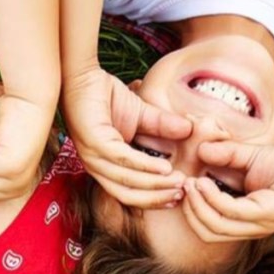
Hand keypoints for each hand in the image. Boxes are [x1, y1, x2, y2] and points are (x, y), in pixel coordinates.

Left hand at [62, 65, 189, 207]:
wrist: (84, 75)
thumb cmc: (106, 96)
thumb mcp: (141, 115)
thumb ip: (162, 126)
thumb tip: (189, 130)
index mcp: (105, 166)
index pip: (129, 193)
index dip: (154, 199)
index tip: (179, 197)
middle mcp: (96, 166)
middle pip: (128, 195)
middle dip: (156, 197)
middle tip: (182, 193)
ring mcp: (93, 156)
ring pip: (126, 181)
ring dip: (155, 185)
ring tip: (178, 181)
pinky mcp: (94, 141)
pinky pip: (122, 159)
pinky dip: (145, 166)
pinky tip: (164, 168)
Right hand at [181, 140, 273, 241]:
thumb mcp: (251, 158)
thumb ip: (226, 155)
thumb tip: (199, 150)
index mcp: (246, 219)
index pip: (208, 227)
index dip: (190, 209)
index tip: (181, 183)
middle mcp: (252, 227)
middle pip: (207, 232)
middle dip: (189, 210)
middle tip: (182, 184)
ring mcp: (260, 223)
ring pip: (215, 226)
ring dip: (197, 205)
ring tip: (190, 182)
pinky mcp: (269, 213)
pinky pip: (231, 212)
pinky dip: (213, 198)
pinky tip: (205, 181)